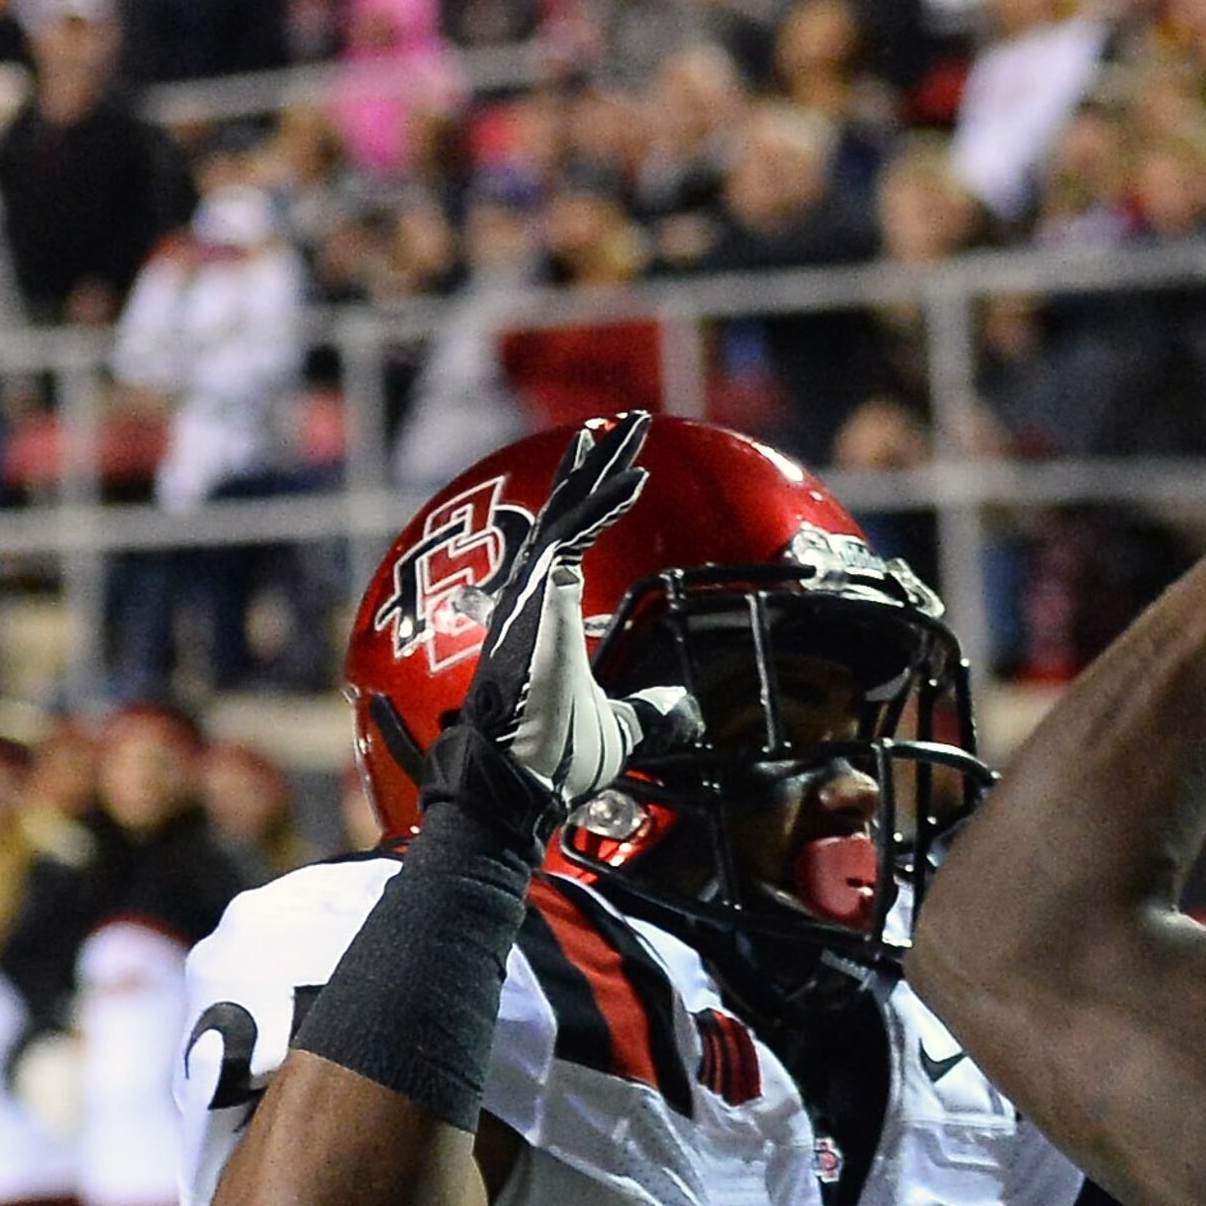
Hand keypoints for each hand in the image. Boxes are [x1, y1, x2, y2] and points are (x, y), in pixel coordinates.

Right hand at [431, 408, 702, 836]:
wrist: (519, 780)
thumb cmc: (553, 761)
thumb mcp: (620, 731)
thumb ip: (650, 712)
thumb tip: (686, 709)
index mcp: (543, 620)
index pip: (566, 545)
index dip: (592, 506)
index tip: (615, 474)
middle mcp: (530, 597)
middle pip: (564, 513)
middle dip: (595, 467)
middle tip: (621, 425)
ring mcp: (529, 592)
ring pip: (568, 510)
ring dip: (602, 466)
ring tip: (629, 425)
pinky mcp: (538, 595)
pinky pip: (574, 534)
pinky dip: (605, 504)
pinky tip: (637, 477)